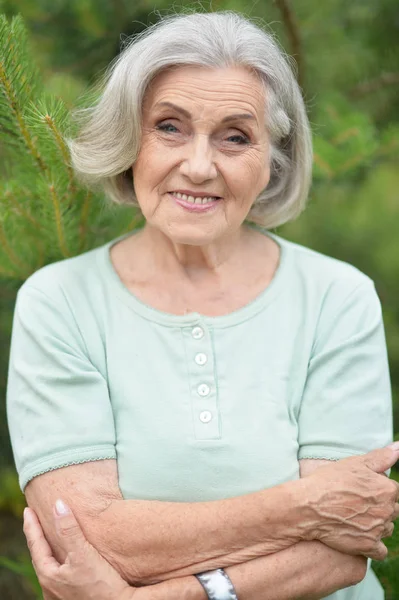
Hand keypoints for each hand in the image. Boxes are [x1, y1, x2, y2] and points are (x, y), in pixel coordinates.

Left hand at [23, 499, 135, 599]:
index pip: (35, 545)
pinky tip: (67, 557)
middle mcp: (50, 588)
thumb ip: (70, 530)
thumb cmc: (102, 585)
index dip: (32, 526)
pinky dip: (59, 559)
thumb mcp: (84, 554)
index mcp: (49, 576)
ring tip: (50, 536)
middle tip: (35, 520)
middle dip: (37, 537)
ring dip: (49, 549)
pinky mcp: (73, 595)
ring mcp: (61, 594)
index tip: (28, 510)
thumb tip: (58, 505)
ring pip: (50, 565)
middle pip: (40, 556)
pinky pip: (60, 573)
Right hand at [301, 445, 398, 560]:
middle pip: (393, 510)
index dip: (377, 489)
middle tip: (358, 504)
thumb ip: (381, 457)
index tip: (362, 490)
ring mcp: (378, 529)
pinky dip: (373, 545)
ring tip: (356, 518)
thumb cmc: (329, 481)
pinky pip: (381, 551)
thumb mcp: (354, 463)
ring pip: (387, 528)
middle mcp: (387, 510)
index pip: (393, 490)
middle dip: (380, 507)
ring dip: (377, 524)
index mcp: (386, 489)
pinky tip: (360, 536)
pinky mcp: (368, 546)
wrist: (309, 506)